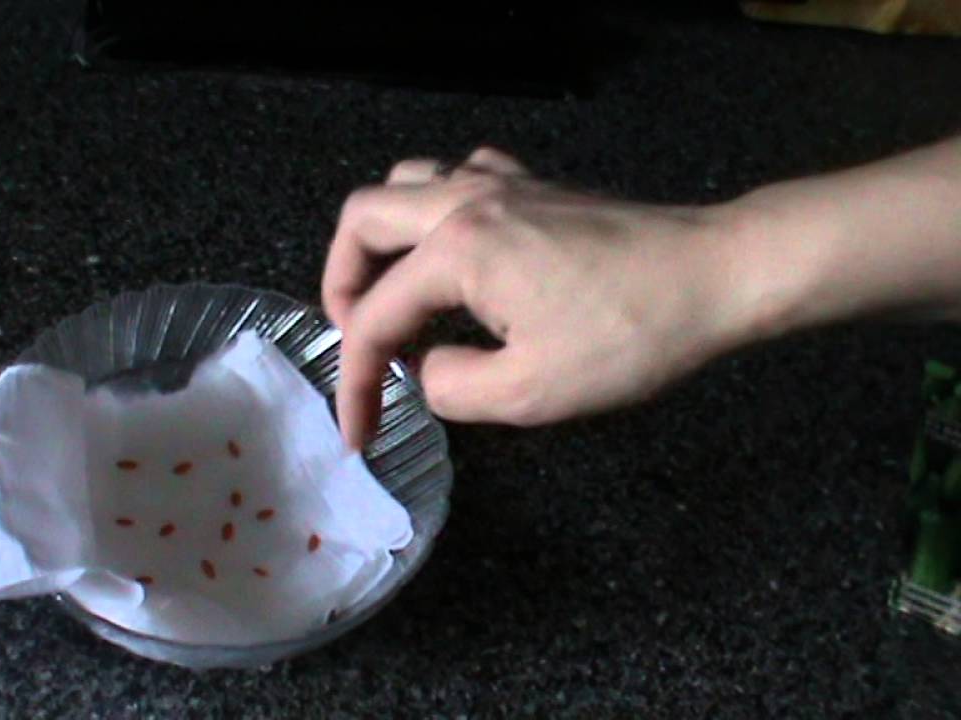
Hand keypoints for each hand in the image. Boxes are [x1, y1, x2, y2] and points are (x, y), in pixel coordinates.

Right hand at [322, 147, 744, 447]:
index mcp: (457, 249)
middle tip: (358, 342)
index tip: (359, 433)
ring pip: (405, 184)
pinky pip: (457, 176)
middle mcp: (466, 199)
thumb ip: (452, 387)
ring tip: (396, 296)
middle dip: (341, 284)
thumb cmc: (630, 335)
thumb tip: (427, 369)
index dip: (354, 383)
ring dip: (383, 240)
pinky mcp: (535, 185)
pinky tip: (457, 255)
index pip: (374, 318)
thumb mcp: (530, 392)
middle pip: (363, 220)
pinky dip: (434, 213)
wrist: (717, 275)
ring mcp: (502, 182)